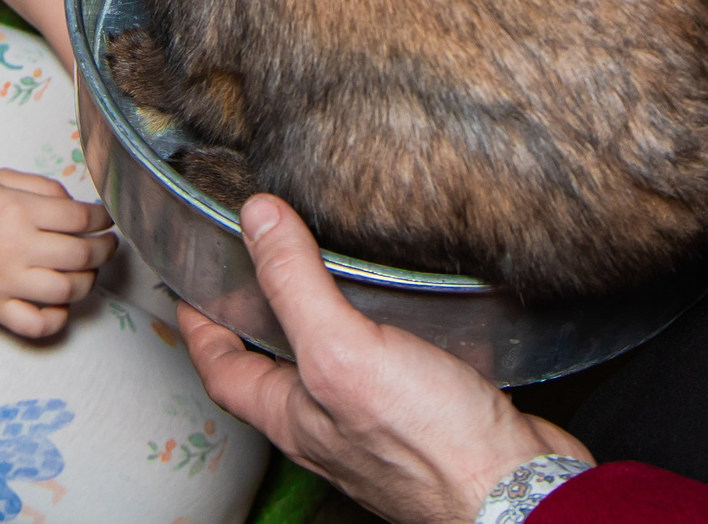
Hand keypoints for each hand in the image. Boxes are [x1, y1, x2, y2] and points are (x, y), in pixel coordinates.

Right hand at [0, 170, 114, 336]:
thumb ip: (39, 187)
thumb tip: (73, 204)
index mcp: (18, 211)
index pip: (80, 219)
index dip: (102, 219)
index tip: (105, 220)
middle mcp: (17, 248)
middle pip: (81, 256)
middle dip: (104, 250)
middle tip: (107, 245)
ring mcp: (6, 284)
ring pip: (68, 291)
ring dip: (88, 281)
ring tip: (88, 272)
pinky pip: (37, 325)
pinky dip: (57, 318)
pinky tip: (60, 304)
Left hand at [182, 196, 590, 523]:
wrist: (519, 490)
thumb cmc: (430, 444)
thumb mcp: (343, 352)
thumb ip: (295, 285)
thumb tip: (256, 217)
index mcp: (292, 416)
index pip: (222, 368)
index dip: (199, 325)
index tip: (189, 285)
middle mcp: (328, 423)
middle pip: (274, 365)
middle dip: (261, 316)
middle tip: (258, 264)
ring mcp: (378, 421)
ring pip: (333, 363)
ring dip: (324, 317)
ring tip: (327, 267)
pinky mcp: (428, 411)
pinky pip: (389, 364)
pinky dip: (384, 329)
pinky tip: (405, 304)